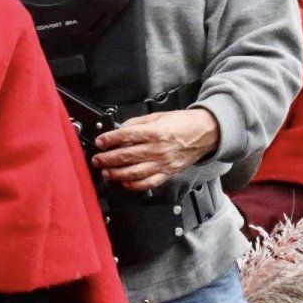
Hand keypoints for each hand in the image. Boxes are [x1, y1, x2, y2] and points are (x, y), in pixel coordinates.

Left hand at [92, 108, 219, 190]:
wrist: (206, 133)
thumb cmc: (183, 124)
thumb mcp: (157, 116)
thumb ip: (136, 123)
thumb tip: (120, 129)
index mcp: (154, 132)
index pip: (125, 136)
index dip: (109, 139)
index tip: (99, 142)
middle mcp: (157, 150)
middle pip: (126, 156)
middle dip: (107, 159)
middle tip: (97, 160)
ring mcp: (162, 164)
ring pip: (134, 173)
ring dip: (116, 174)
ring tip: (106, 172)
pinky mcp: (167, 173)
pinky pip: (148, 183)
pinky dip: (134, 185)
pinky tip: (124, 182)